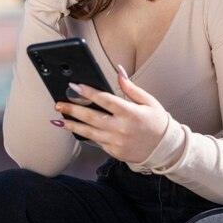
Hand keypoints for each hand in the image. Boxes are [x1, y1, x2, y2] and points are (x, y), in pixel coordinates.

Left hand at [51, 66, 168, 162]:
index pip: (105, 100)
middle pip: (91, 117)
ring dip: (72, 125)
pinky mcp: (114, 151)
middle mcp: (121, 128)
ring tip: (58, 120)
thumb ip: (130, 87)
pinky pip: (96, 142)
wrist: (164, 148)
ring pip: (89, 132)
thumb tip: (119, 71)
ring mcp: (116, 142)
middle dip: (72, 109)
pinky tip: (74, 130)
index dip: (88, 92)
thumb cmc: (157, 122)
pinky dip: (84, 135)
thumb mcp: (148, 101)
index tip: (75, 86)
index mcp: (130, 113)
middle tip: (59, 103)